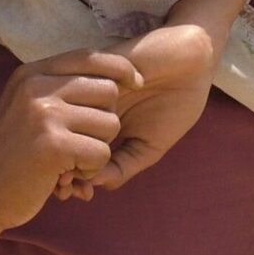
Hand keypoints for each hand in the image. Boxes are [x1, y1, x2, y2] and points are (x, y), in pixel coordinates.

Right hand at [0, 49, 137, 231]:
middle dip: (105, 119)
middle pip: (108, 90)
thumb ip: (57, 88)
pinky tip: (68, 174)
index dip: (120, 68)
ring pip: (109, 124)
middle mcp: (36, 87)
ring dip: (97, 149)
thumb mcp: (23, 106)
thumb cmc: (9, 154)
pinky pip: (102, 153)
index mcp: (31, 73)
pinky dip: (91, 169)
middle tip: (83, 141)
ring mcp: (44, 115)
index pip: (90, 56)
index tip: (137, 83)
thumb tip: (111, 77)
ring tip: (70, 160)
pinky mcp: (53, 146)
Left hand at [73, 24, 216, 191]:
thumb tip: (93, 183)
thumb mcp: (151, 145)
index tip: (74, 194)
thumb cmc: (176, 103)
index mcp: (100, 127)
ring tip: (71, 165)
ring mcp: (89, 88)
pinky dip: (80, 115)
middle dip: (60, 163)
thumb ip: (124, 165)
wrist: (193, 60)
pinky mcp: (95, 67)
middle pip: (64, 136)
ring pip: (66, 116)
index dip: (70, 175)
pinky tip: (88, 134)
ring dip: (66, 141)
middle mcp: (89, 108)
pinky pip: (76, 89)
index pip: (76, 152)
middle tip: (64, 185)